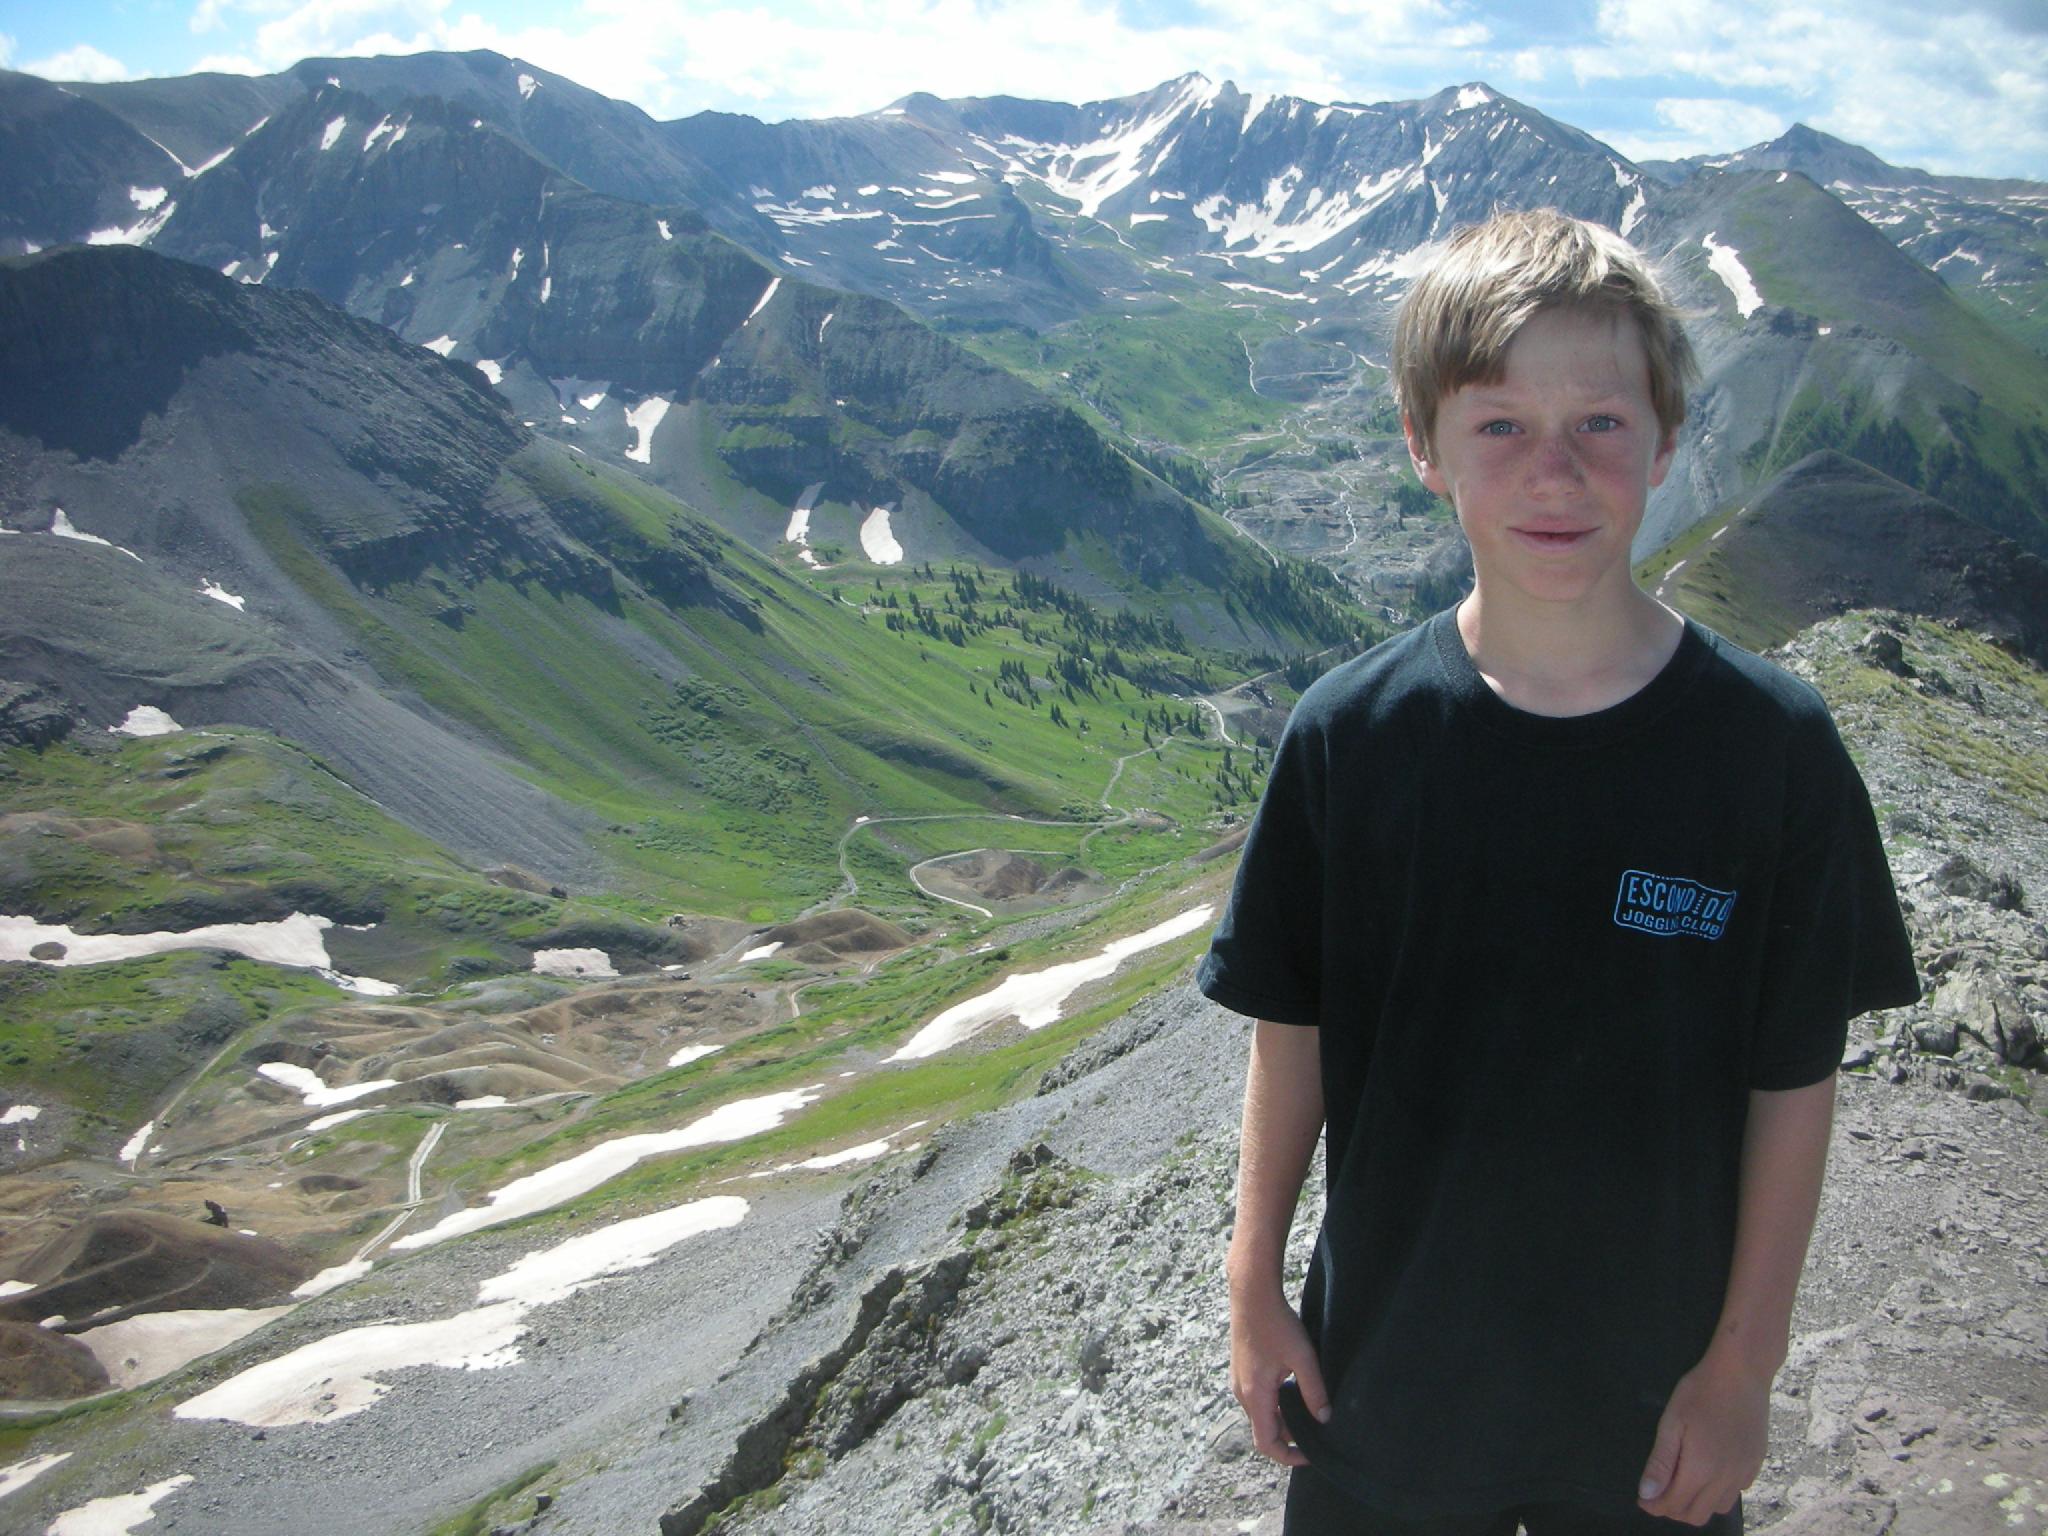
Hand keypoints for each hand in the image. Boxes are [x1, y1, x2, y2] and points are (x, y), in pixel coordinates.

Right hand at [1228, 1284, 1330, 1466]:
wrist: (1252, 1293)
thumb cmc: (1276, 1323)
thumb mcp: (1302, 1357)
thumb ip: (1314, 1391)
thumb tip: (1324, 1418)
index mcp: (1255, 1394)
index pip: (1266, 1442)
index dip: (1288, 1456)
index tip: (1310, 1454)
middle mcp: (1242, 1392)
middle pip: (1264, 1429)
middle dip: (1289, 1436)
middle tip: (1316, 1428)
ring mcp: (1239, 1380)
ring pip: (1262, 1414)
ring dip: (1283, 1418)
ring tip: (1308, 1409)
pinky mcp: (1241, 1370)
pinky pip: (1258, 1399)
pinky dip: (1275, 1404)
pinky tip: (1293, 1389)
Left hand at [1636, 1351, 1770, 1525]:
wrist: (1742, 1373)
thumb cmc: (1700, 1392)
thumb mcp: (1672, 1422)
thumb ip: (1660, 1462)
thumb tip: (1648, 1495)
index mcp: (1701, 1469)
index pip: (1674, 1504)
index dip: (1654, 1505)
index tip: (1643, 1498)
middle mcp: (1726, 1478)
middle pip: (1697, 1514)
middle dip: (1674, 1508)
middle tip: (1660, 1490)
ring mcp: (1744, 1472)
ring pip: (1718, 1508)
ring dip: (1698, 1503)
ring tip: (1682, 1482)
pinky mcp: (1756, 1464)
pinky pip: (1736, 1492)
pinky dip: (1718, 1492)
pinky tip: (1709, 1472)